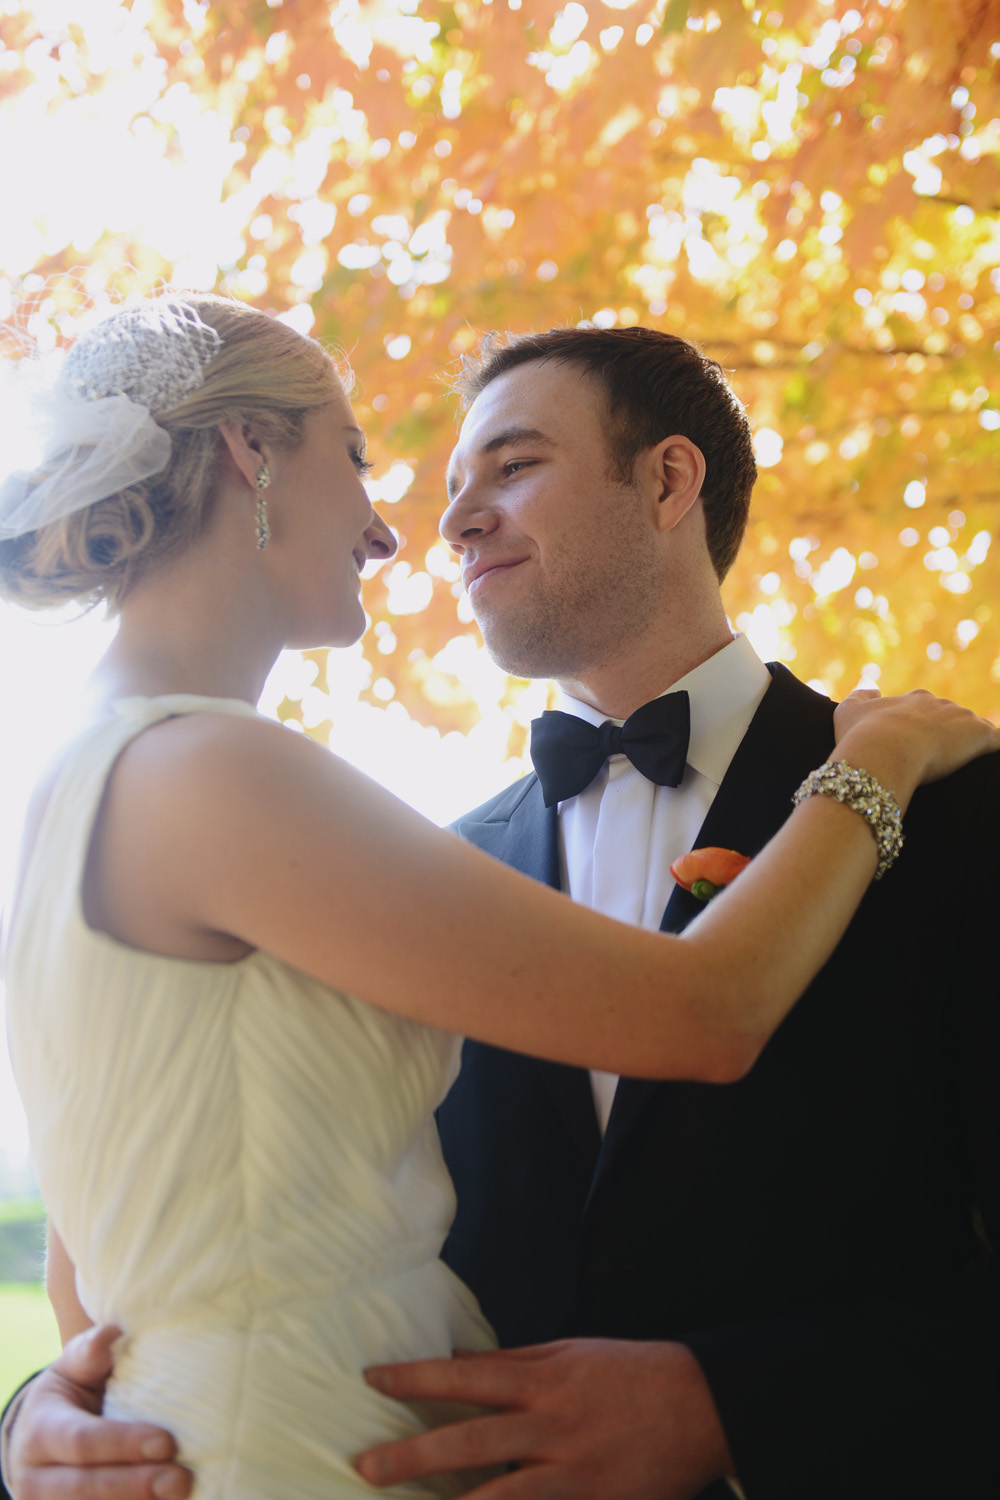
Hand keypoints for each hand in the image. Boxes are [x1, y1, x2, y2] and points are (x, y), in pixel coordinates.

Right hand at [6, 1325, 190, 1499]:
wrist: (43, 1436)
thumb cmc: (72, 1392)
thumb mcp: (73, 1368)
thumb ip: (90, 1353)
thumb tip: (109, 1336)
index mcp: (41, 1432)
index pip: (81, 1442)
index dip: (122, 1444)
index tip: (166, 1442)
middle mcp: (38, 1479)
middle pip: (86, 1488)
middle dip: (135, 1485)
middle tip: (180, 1479)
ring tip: (181, 1495)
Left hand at [357, 1338, 735, 1499]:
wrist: (701, 1405)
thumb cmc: (629, 1373)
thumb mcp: (569, 1353)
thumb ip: (513, 1363)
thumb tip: (458, 1364)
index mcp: (543, 1381)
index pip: (466, 1377)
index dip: (417, 1378)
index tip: (373, 1380)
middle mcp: (552, 1427)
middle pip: (471, 1441)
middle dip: (414, 1456)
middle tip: (365, 1467)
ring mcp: (574, 1474)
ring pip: (503, 1497)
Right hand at [833, 687, 999, 800]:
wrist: (882, 750)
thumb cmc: (862, 735)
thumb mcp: (847, 711)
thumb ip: (860, 696)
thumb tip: (872, 690)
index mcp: (914, 700)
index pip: (926, 709)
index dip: (922, 728)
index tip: (916, 747)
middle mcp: (941, 704)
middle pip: (952, 718)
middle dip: (949, 736)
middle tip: (940, 760)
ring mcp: (962, 719)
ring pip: (975, 729)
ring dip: (973, 744)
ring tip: (971, 767)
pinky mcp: (980, 736)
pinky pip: (998, 741)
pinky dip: (998, 747)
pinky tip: (995, 763)